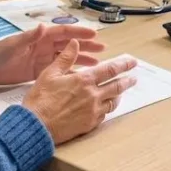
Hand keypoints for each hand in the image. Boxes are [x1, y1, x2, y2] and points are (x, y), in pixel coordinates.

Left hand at [0, 24, 105, 85]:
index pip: (64, 33)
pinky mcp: (41, 71)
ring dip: (82, 59)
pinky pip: (60, 70)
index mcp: (40, 37)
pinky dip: (71, 71)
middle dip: (86, 46)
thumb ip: (28, 36)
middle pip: (70, 45)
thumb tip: (42, 26)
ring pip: (68, 58)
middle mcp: (44, 46)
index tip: (94, 35)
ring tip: (98, 63)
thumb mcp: (13, 45)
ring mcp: (43, 58)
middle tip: (103, 49)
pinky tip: (82, 75)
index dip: (79, 33)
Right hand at [21, 40, 138, 143]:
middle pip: (117, 86)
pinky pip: (104, 115)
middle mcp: (93, 95)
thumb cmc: (40, 100)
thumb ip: (65, 58)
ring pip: (113, 102)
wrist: (36, 126)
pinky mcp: (89, 124)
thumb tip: (75, 43)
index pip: (110, 70)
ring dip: (119, 96)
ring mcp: (93, 111)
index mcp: (84, 80)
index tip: (132, 62)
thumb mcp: (50, 73)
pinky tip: (105, 107)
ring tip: (121, 92)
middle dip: (127, 81)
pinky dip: (106, 109)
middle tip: (134, 78)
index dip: (123, 64)